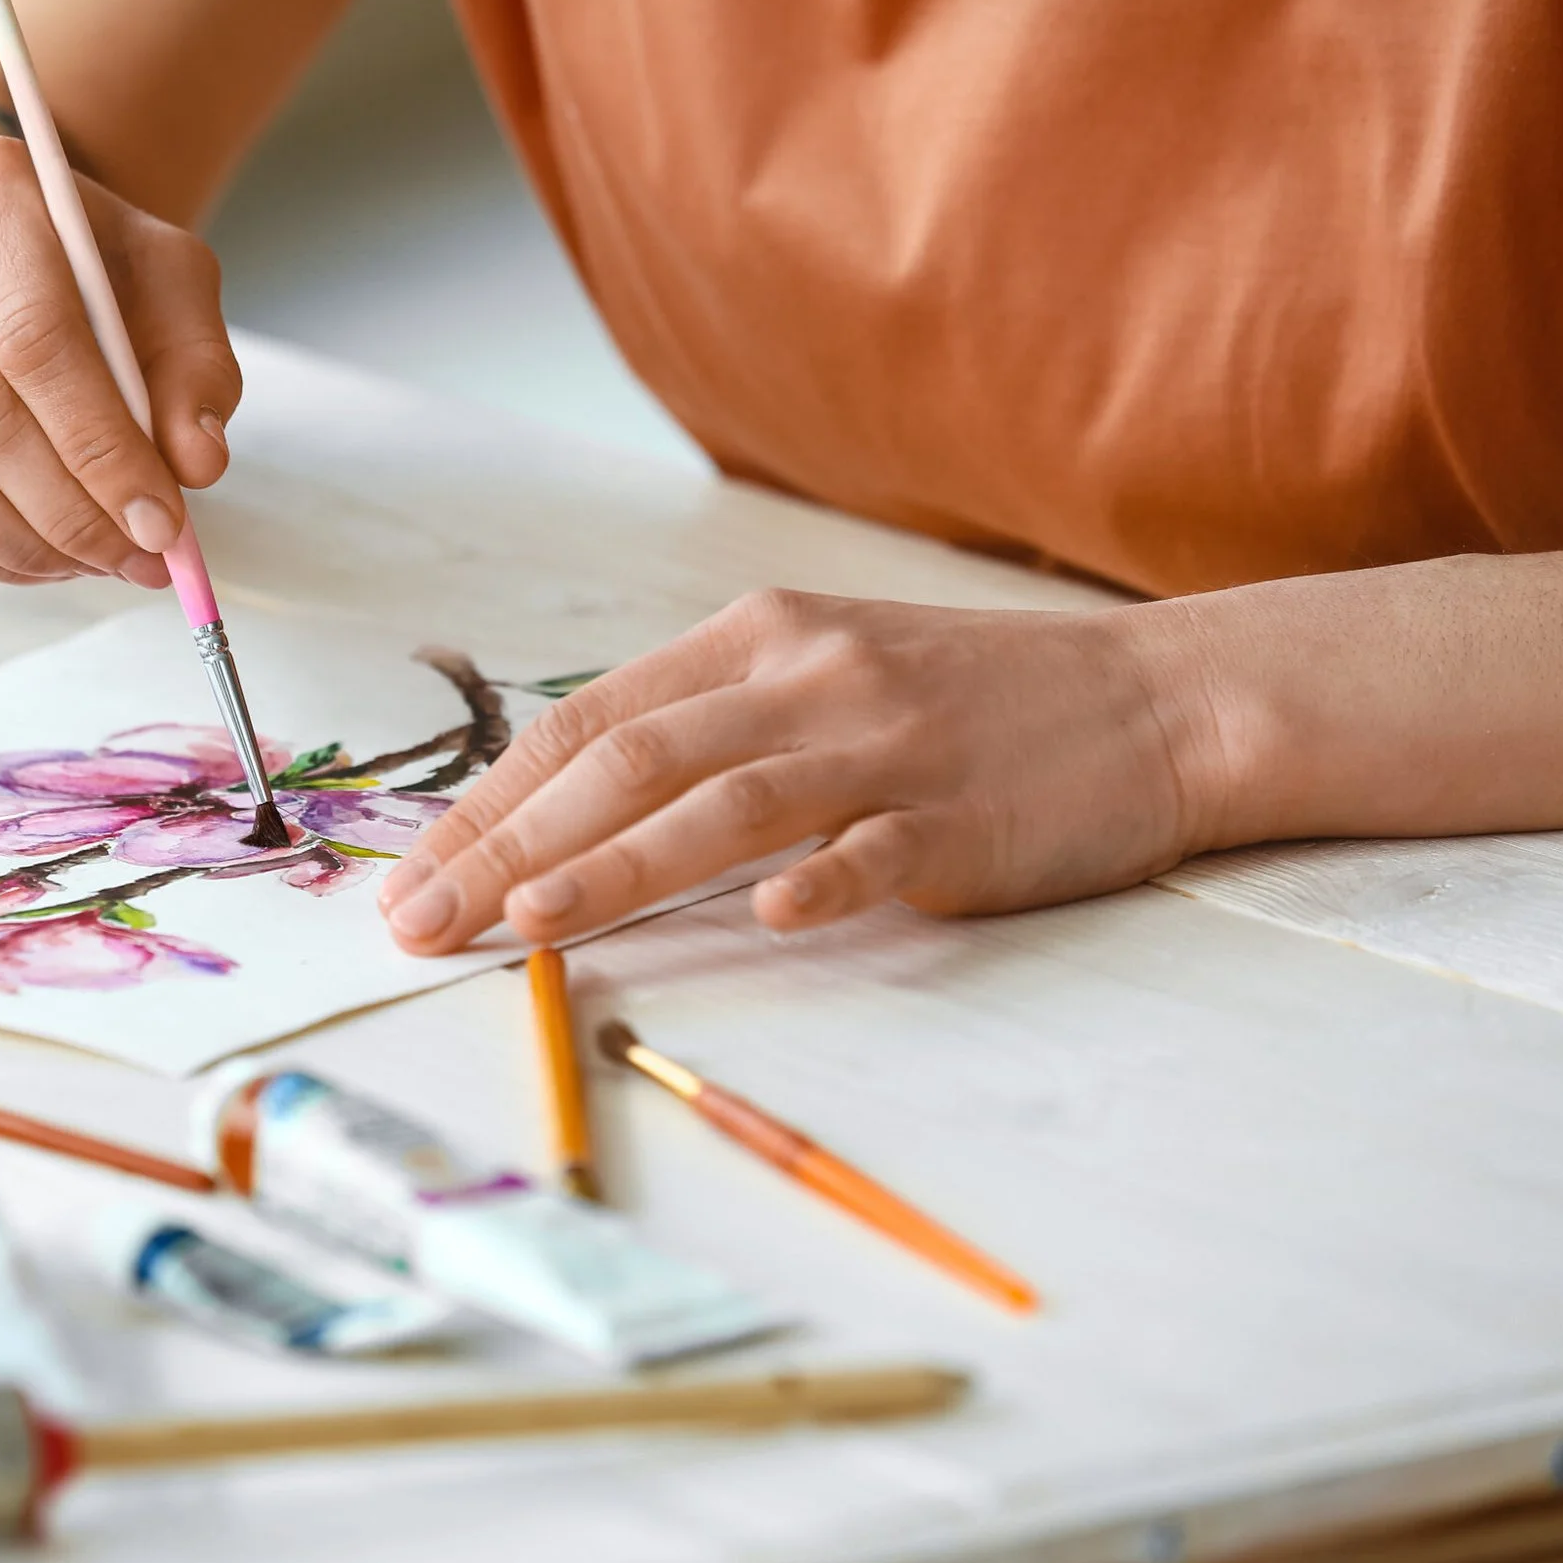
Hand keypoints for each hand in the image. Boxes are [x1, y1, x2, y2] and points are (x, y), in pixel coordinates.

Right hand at [0, 135, 239, 586]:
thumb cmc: (89, 264)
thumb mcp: (169, 283)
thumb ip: (196, 367)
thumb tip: (197, 463)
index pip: (35, 337)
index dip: (101, 446)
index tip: (162, 521)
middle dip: (68, 508)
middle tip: (138, 558)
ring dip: (19, 540)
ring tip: (95, 562)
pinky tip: (42, 555)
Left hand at [379, 589, 1225, 951]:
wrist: (1151, 700)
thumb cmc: (962, 702)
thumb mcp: (818, 673)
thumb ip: (704, 725)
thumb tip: (561, 804)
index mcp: (752, 641)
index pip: (585, 721)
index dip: (487, 799)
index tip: (411, 871)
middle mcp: (804, 679)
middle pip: (627, 760)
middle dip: (507, 844)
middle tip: (421, 920)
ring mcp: (885, 744)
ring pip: (723, 804)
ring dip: (616, 866)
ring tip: (526, 920)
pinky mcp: (963, 815)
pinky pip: (877, 848)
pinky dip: (819, 881)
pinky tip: (766, 920)